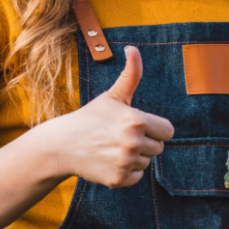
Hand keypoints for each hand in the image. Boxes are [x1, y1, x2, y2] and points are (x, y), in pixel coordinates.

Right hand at [37, 46, 174, 188]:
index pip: (167, 131)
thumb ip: (131, 75)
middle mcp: (133, 142)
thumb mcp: (113, 96)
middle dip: (144, 143)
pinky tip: (108, 161)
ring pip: (146, 163)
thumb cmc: (91, 118)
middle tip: (119, 137)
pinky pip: (137, 177)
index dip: (154, 129)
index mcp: (137, 120)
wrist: (62, 145)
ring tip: (111, 148)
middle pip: (158, 148)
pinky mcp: (119, 179)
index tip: (136, 126)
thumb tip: (133, 49)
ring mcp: (126, 161)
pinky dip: (126, 172)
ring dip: (133, 157)